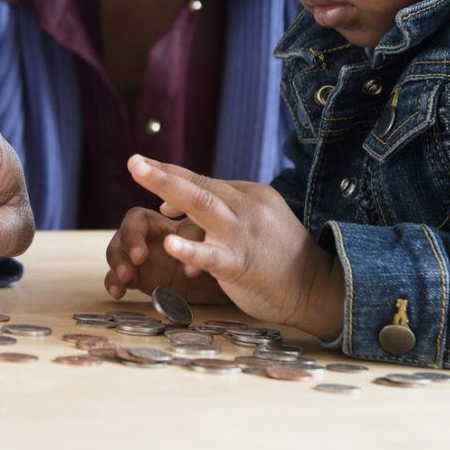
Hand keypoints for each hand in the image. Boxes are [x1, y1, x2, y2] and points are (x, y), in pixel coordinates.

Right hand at [104, 207, 226, 304]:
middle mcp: (147, 239)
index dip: (133, 233)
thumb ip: (196, 239)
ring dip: (116, 265)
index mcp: (163, 224)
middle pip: (122, 236)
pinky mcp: (140, 279)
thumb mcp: (211, 240)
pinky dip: (114, 283)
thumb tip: (182, 255)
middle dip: (122, 250)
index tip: (140, 255)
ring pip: (116, 255)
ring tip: (123, 280)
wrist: (225, 277)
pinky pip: (118, 278)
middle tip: (134, 267)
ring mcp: (141, 259)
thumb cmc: (219, 248)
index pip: (138, 219)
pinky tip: (118, 293)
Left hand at [126, 154, 344, 335]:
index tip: (144, 170)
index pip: (203, 180)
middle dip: (162, 173)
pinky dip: (190, 249)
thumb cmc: (280, 257)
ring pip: (201, 205)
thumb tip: (170, 208)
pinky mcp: (242, 263)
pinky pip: (212, 254)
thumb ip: (219, 212)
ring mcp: (244, 234)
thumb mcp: (255, 222)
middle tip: (133, 162)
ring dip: (167, 189)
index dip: (171, 176)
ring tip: (139, 175)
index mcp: (250, 195)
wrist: (316, 287)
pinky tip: (170, 246)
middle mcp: (246, 207)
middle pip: (198, 184)